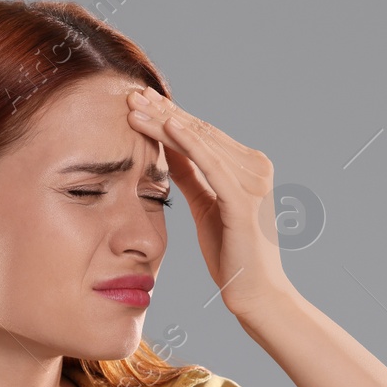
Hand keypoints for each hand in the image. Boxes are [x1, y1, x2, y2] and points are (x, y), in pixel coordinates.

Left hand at [125, 86, 294, 317]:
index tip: (140, 101)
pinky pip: (210, 163)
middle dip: (164, 111)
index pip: (202, 134)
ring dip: (165, 121)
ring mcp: (252, 180)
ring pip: (200, 142)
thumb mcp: (205, 206)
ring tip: (136, 107)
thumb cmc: (231, 254)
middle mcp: (255, 166)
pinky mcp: (243, 199)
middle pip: (200, 132)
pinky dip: (188, 142)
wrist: (254, 293)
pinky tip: (166, 125)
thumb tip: (168, 149)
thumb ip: (192, 176)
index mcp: (248, 167)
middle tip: (131, 93)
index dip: (170, 115)